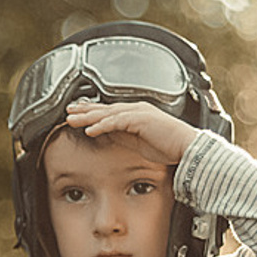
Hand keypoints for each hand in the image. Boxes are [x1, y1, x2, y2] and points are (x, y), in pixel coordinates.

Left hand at [65, 99, 197, 164]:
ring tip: (72, 119)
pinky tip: (90, 129)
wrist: (187, 148)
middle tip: (68, 111)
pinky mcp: (142, 120)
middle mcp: (136, 110)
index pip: (109, 111)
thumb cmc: (168, 146)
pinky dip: (103, 125)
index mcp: (135, 114)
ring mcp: (139, 113)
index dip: (91, 112)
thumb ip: (122, 136)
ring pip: (108, 113)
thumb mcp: (138, 141)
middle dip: (85, 110)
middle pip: (105, 109)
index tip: (76, 114)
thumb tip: (106, 134)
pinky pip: (117, 121)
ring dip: (88, 116)